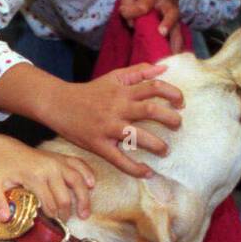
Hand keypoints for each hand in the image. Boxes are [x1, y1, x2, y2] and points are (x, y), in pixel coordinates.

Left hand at [0, 135, 95, 221]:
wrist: (3, 148)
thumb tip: (5, 218)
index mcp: (34, 176)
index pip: (49, 202)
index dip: (52, 216)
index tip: (51, 224)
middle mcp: (49, 168)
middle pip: (65, 196)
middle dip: (66, 212)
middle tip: (65, 222)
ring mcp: (57, 161)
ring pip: (78, 180)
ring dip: (83, 198)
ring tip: (85, 213)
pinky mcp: (61, 157)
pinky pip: (80, 164)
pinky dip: (87, 174)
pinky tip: (92, 185)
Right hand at [46, 65, 182, 177]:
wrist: (59, 104)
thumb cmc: (89, 92)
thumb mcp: (113, 77)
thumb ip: (138, 72)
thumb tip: (164, 68)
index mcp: (123, 91)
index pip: (154, 87)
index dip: (172, 93)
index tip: (181, 103)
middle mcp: (117, 107)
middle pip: (150, 111)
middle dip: (170, 119)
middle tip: (178, 126)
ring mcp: (108, 127)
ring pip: (138, 136)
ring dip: (157, 145)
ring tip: (164, 150)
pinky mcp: (98, 145)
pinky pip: (119, 160)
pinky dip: (135, 168)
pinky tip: (147, 173)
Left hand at [119, 0, 184, 52]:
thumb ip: (128, 0)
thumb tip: (131, 21)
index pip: (143, 4)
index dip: (132, 11)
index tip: (123, 12)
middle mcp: (167, 2)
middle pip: (170, 13)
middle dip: (167, 22)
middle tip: (161, 33)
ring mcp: (173, 13)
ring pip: (177, 27)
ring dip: (175, 41)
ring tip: (172, 55)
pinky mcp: (175, 21)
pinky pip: (178, 34)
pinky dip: (177, 45)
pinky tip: (174, 57)